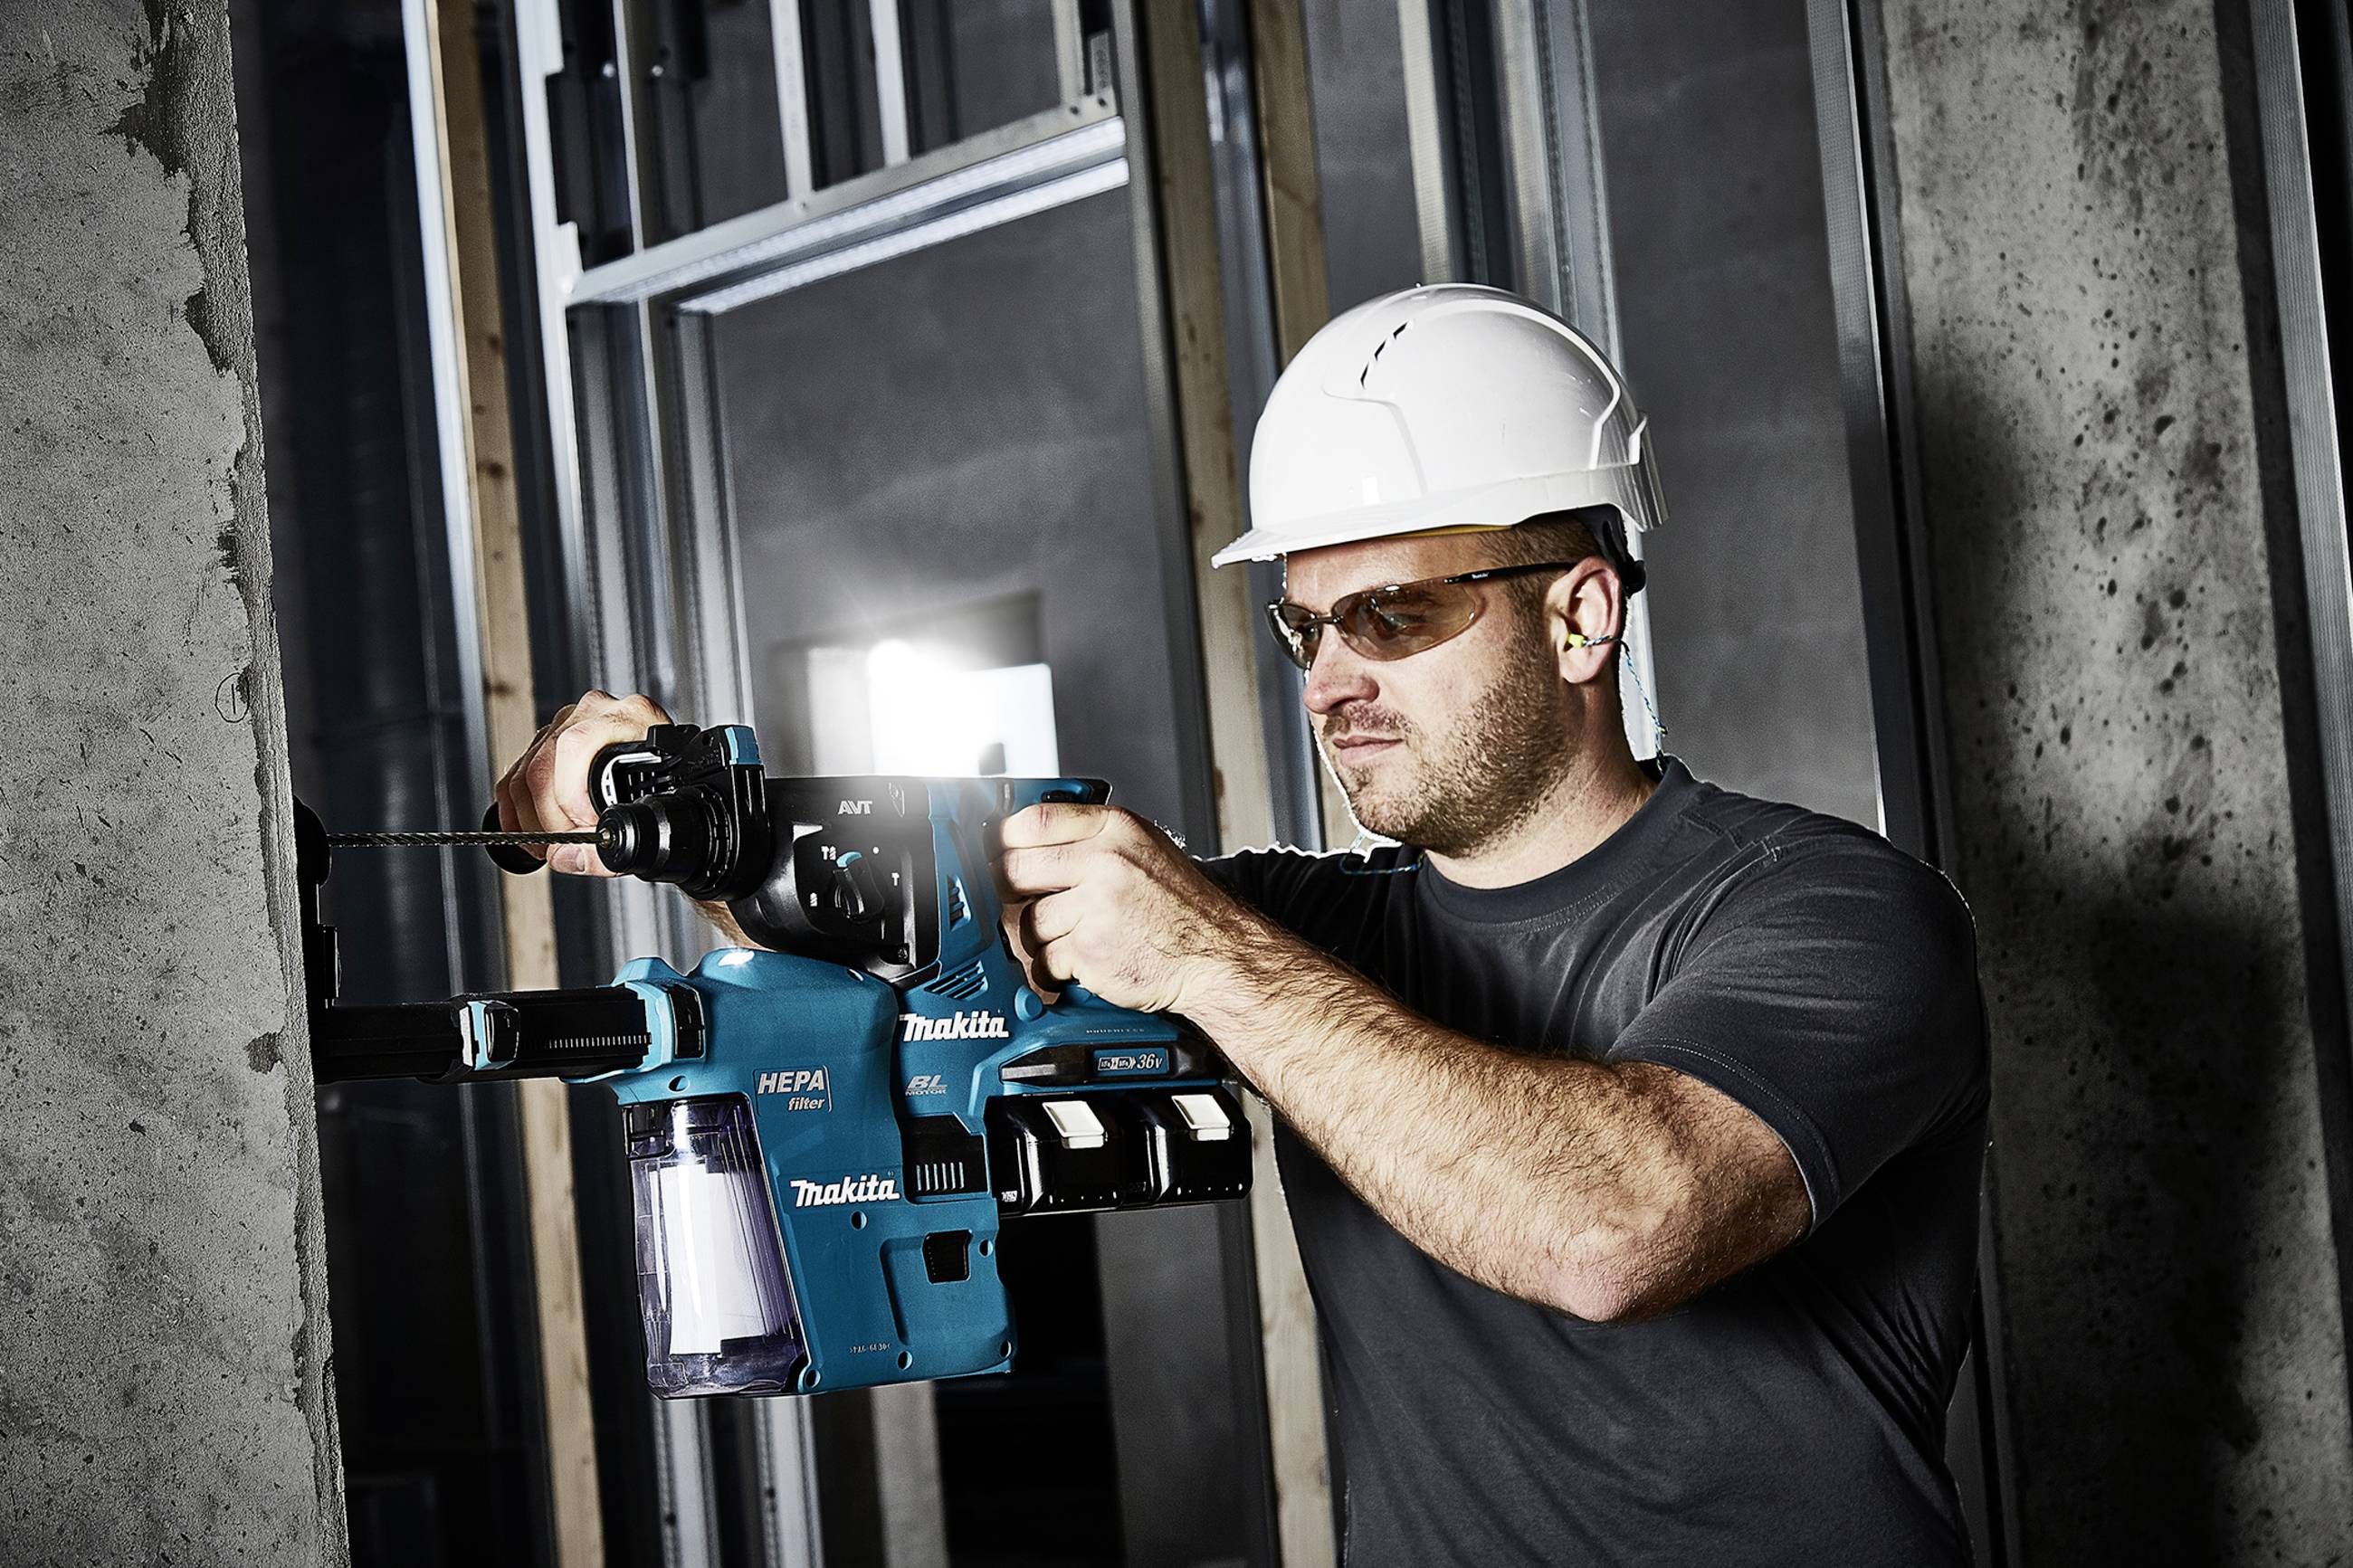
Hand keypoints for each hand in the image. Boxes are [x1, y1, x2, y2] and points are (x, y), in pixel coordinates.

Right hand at [493, 689, 670, 875]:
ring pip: (524, 773)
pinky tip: (530, 831)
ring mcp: (569, 724)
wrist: (670, 788)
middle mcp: (597, 713)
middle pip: (543, 764)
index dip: (572, 796)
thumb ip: (610, 848)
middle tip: (567, 844)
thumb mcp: (654, 821)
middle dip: (550, 817)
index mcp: (631, 717)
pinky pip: (513, 776)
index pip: (576, 745)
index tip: (585, 826)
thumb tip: (565, 855)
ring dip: (530, 819)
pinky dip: (515, 811)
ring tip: (553, 845)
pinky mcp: (547, 742)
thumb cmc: (667, 795)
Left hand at [995, 803, 1259, 1016]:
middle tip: (1016, 901)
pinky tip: (1075, 965)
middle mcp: (1106, 862)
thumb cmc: (1182, 907)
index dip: (1005, 839)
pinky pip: (1043, 960)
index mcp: (1117, 829)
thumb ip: (1094, 839)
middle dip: (1010, 891)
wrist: (1216, 955)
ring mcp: (1097, 907)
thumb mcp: (1146, 849)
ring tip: (1066, 939)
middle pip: (1017, 869)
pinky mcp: (1091, 951)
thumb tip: (1031, 843)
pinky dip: (1052, 970)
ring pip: (1028, 921)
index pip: (1035, 821)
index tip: (998, 852)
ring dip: (1039, 937)